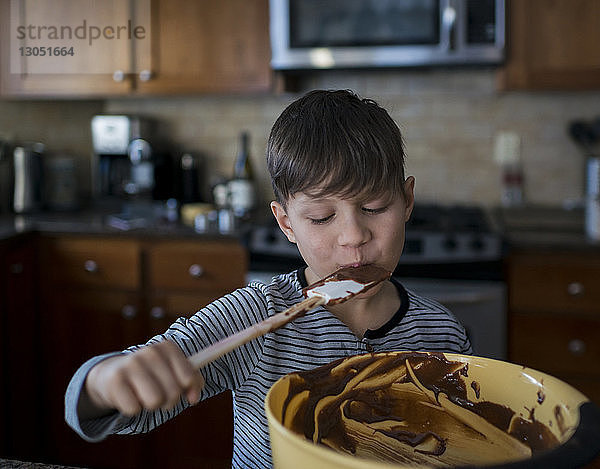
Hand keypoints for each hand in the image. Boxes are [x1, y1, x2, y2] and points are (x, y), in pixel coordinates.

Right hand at [85, 340, 204, 416]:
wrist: (112, 374)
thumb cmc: (151, 375)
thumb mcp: (173, 372)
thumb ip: (192, 382)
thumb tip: (194, 398)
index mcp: (168, 348)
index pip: (188, 378)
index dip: (188, 390)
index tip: (184, 392)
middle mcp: (150, 352)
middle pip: (173, 392)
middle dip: (168, 400)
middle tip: (159, 394)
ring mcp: (131, 364)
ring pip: (155, 402)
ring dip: (151, 405)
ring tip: (143, 395)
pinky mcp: (115, 380)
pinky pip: (134, 409)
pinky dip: (133, 408)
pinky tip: (128, 396)